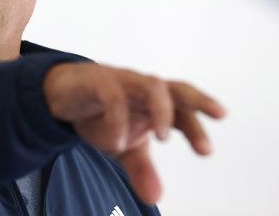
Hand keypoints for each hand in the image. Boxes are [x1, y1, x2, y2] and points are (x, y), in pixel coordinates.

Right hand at [43, 62, 225, 203]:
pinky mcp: (97, 80)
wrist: (61, 94)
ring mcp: (122, 80)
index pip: (182, 111)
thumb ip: (141, 168)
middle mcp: (142, 87)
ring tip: (163, 138)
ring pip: (151, 84)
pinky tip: (118, 142)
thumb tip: (156, 198)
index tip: (206, 151)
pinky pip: (113, 95)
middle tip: (217, 114)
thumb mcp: (123, 146)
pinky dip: (118, 119)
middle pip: (176, 88)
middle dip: (198, 99)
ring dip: (162, 110)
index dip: (196, 128)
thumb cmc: (101, 113)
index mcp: (153, 102)